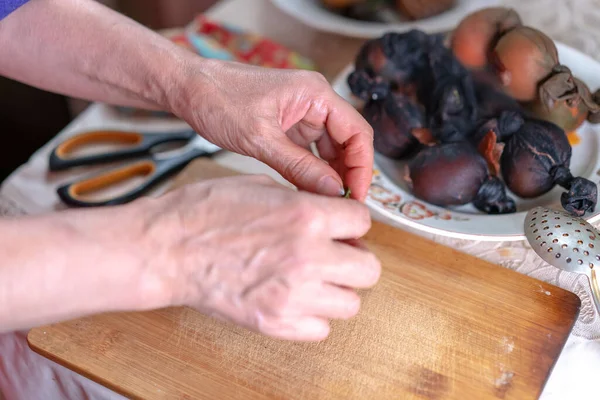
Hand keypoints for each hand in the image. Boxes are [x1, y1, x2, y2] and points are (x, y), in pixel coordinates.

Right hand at [140, 175, 380, 340]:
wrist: (166, 250)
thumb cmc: (204, 213)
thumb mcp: (260, 186)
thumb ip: (303, 201)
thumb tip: (329, 214)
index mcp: (306, 217)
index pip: (363, 222)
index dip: (351, 222)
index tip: (341, 227)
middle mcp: (308, 257)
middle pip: (369, 269)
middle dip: (353, 258)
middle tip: (334, 255)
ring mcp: (293, 296)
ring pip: (352, 304)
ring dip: (336, 289)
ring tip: (312, 278)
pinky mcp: (276, 323)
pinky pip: (321, 329)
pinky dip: (312, 315)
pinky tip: (293, 298)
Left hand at [175, 60, 374, 201]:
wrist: (189, 89)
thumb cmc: (218, 99)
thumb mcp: (260, 139)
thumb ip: (300, 167)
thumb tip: (332, 191)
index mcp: (315, 94)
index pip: (357, 133)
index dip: (362, 167)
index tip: (356, 196)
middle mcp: (315, 102)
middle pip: (348, 142)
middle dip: (348, 175)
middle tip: (342, 206)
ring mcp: (302, 115)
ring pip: (331, 151)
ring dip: (330, 177)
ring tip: (325, 204)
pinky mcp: (289, 127)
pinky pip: (311, 153)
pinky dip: (312, 173)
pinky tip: (308, 193)